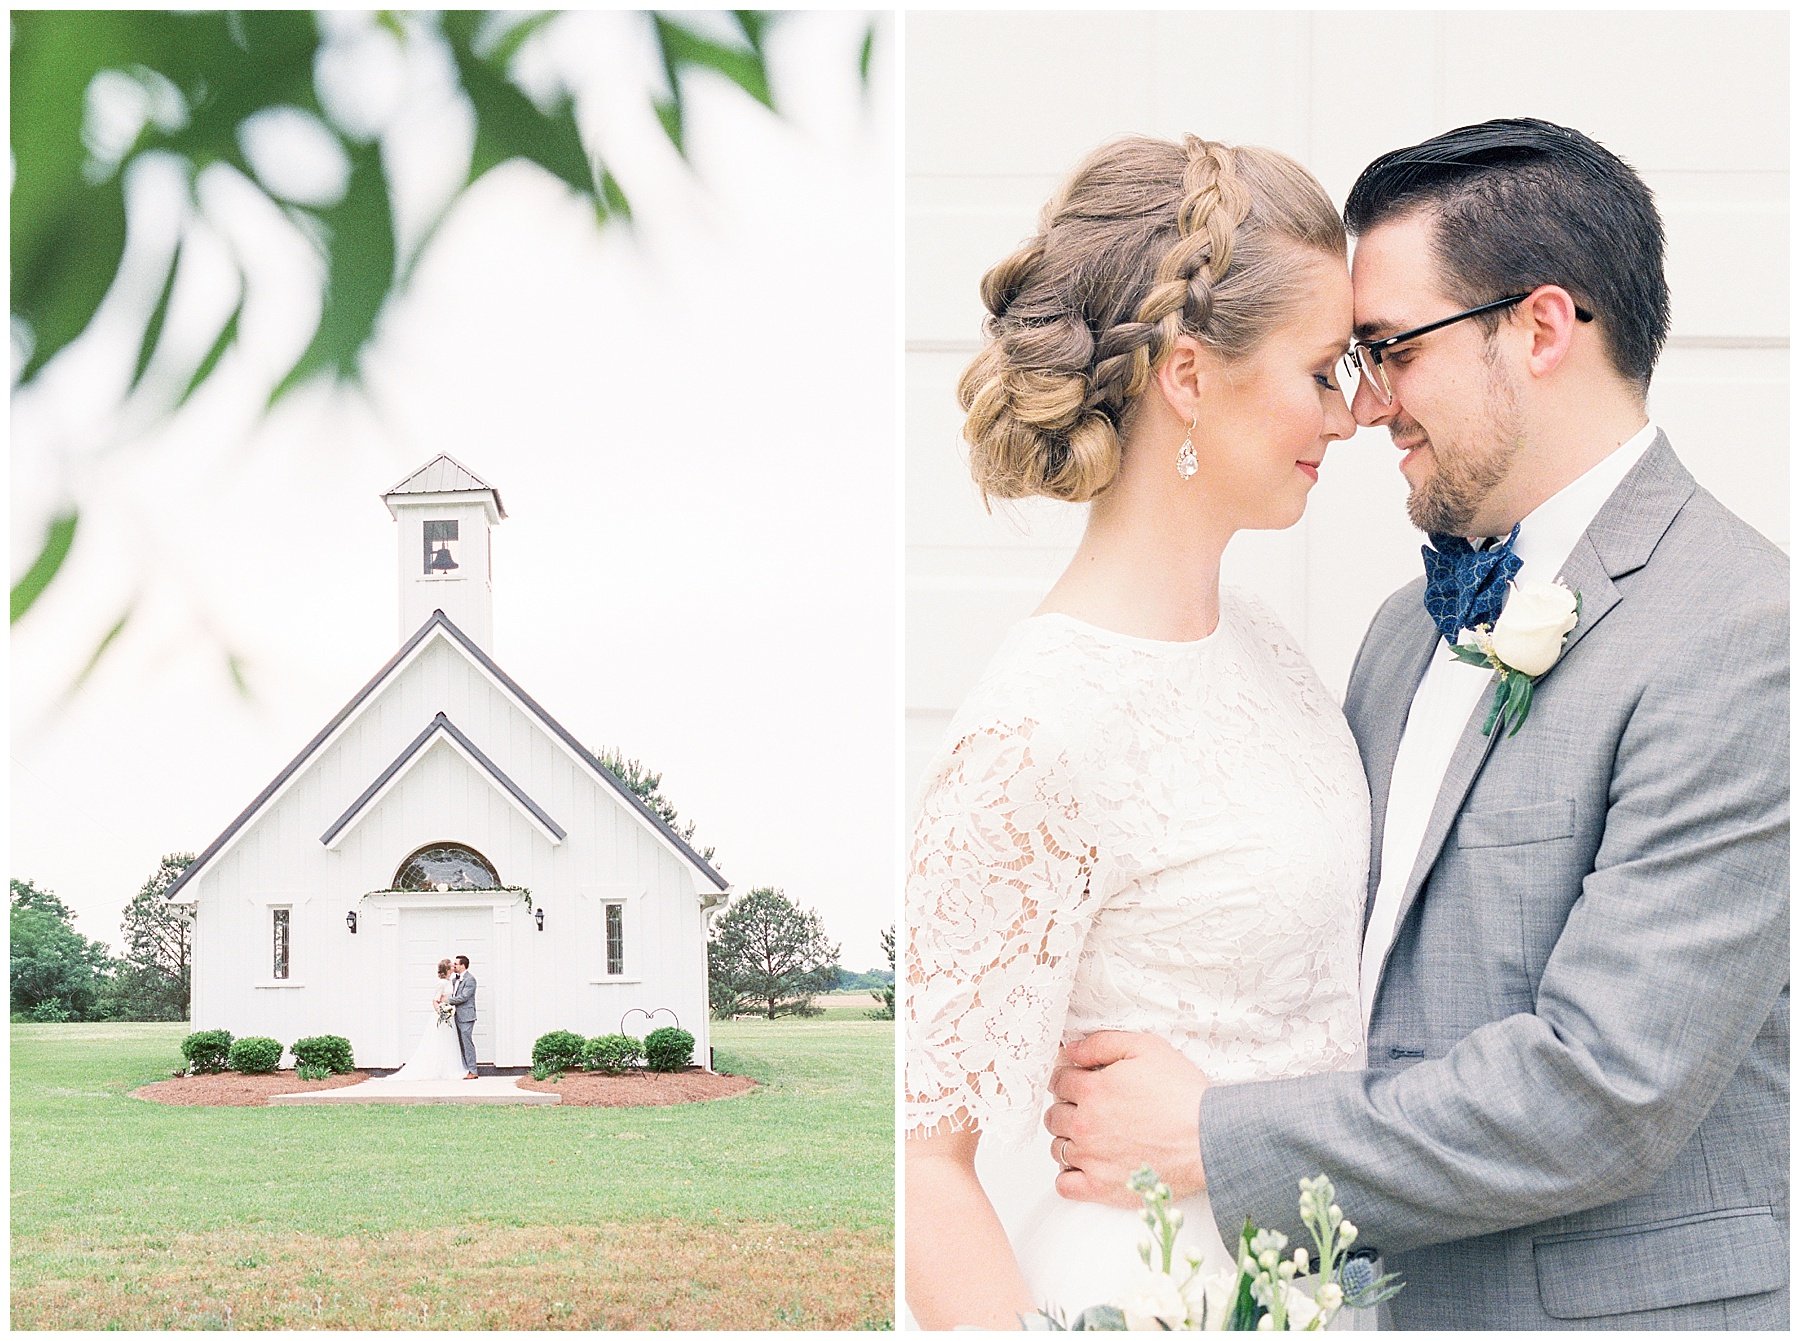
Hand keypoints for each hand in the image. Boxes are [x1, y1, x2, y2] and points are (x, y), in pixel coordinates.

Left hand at [1045, 1031, 1209, 1207]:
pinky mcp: (1102, 1187)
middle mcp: (1085, 1124)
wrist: (1209, 1139)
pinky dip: (1069, 1175)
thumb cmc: (1183, 1094)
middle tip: (1089, 1109)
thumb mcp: (1146, 1048)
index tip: (1080, 1084)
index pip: (1059, 1081)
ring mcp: (1091, 1158)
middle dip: (1067, 1108)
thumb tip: (1071, 1050)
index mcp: (1092, 1090)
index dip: (1069, 1079)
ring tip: (1091, 1137)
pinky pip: (1065, 1185)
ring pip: (1057, 1148)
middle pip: (1054, 1115)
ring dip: (1069, 1140)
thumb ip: (1102, 1043)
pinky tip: (1086, 1166)